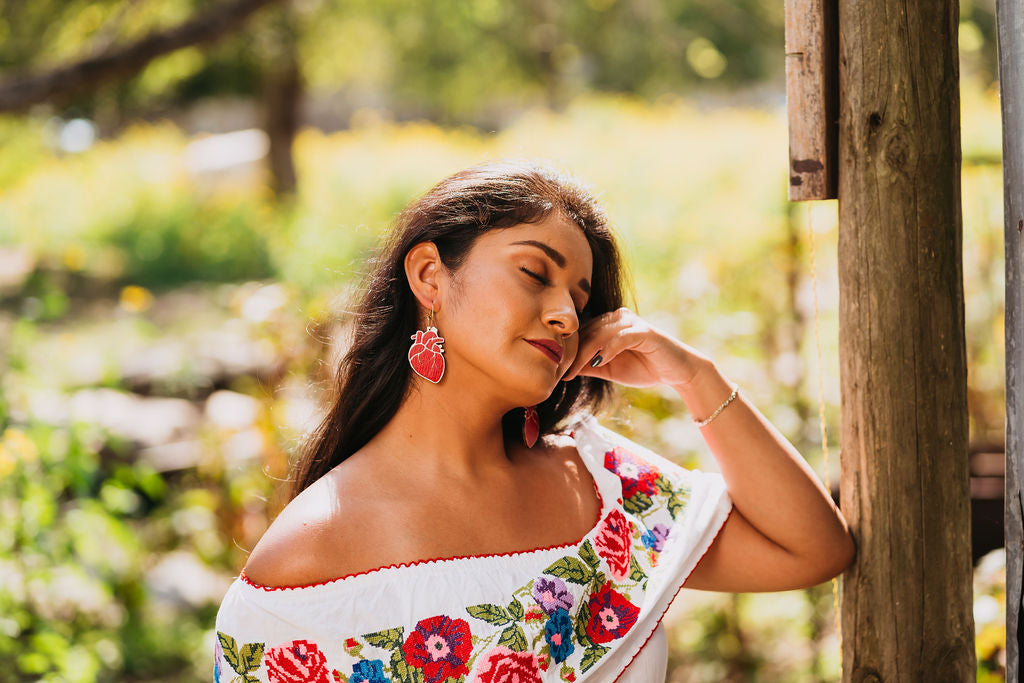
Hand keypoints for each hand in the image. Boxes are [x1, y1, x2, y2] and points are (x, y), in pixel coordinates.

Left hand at [560, 307, 708, 387]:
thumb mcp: (609, 368)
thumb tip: (563, 369)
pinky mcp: (644, 331)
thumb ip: (589, 365)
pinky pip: (620, 338)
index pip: (581, 332)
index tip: (554, 369)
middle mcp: (618, 317)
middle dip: (571, 352)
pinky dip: (608, 350)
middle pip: (586, 331)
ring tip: (572, 370)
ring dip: (584, 353)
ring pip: (600, 334)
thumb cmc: (644, 368)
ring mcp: (631, 322)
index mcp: (608, 323)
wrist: (677, 372)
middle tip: (558, 370)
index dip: (566, 350)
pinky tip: (599, 362)